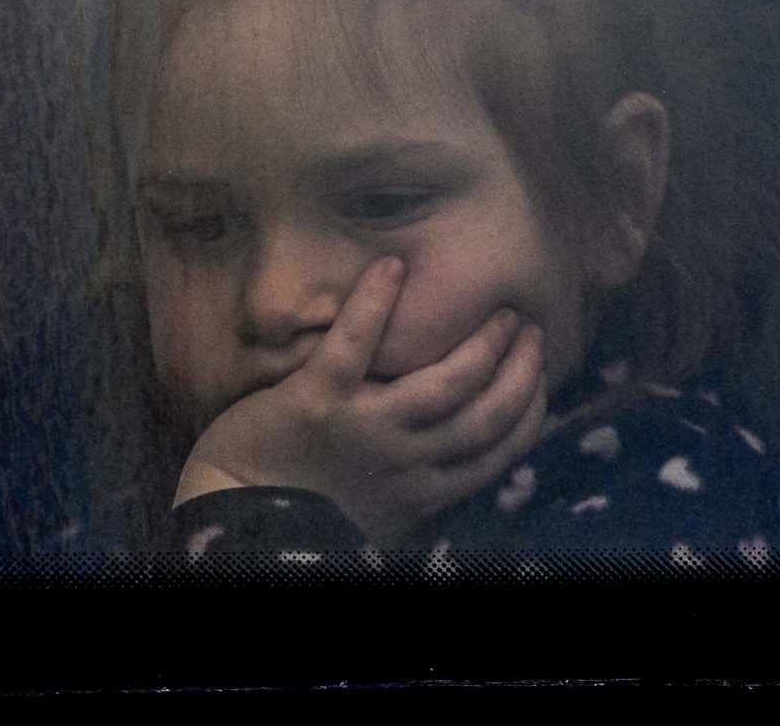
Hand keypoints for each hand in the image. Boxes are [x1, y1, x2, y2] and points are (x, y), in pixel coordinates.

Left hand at [174, 258, 550, 546]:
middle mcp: (405, 461)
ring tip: (499, 310)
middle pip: (484, 414)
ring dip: (479, 344)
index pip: (498, 449)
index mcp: (424, 490)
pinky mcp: (318, 398)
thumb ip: (426, 481)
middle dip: (519, 371)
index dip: (529, 409)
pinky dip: (373, 305)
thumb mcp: (384, 510)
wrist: (237, 512)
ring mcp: (365, 428)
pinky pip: (353, 346)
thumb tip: (470, 451)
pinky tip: (393, 267)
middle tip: (531, 331)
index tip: (542, 376)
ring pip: (442, 384)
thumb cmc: (307, 506)